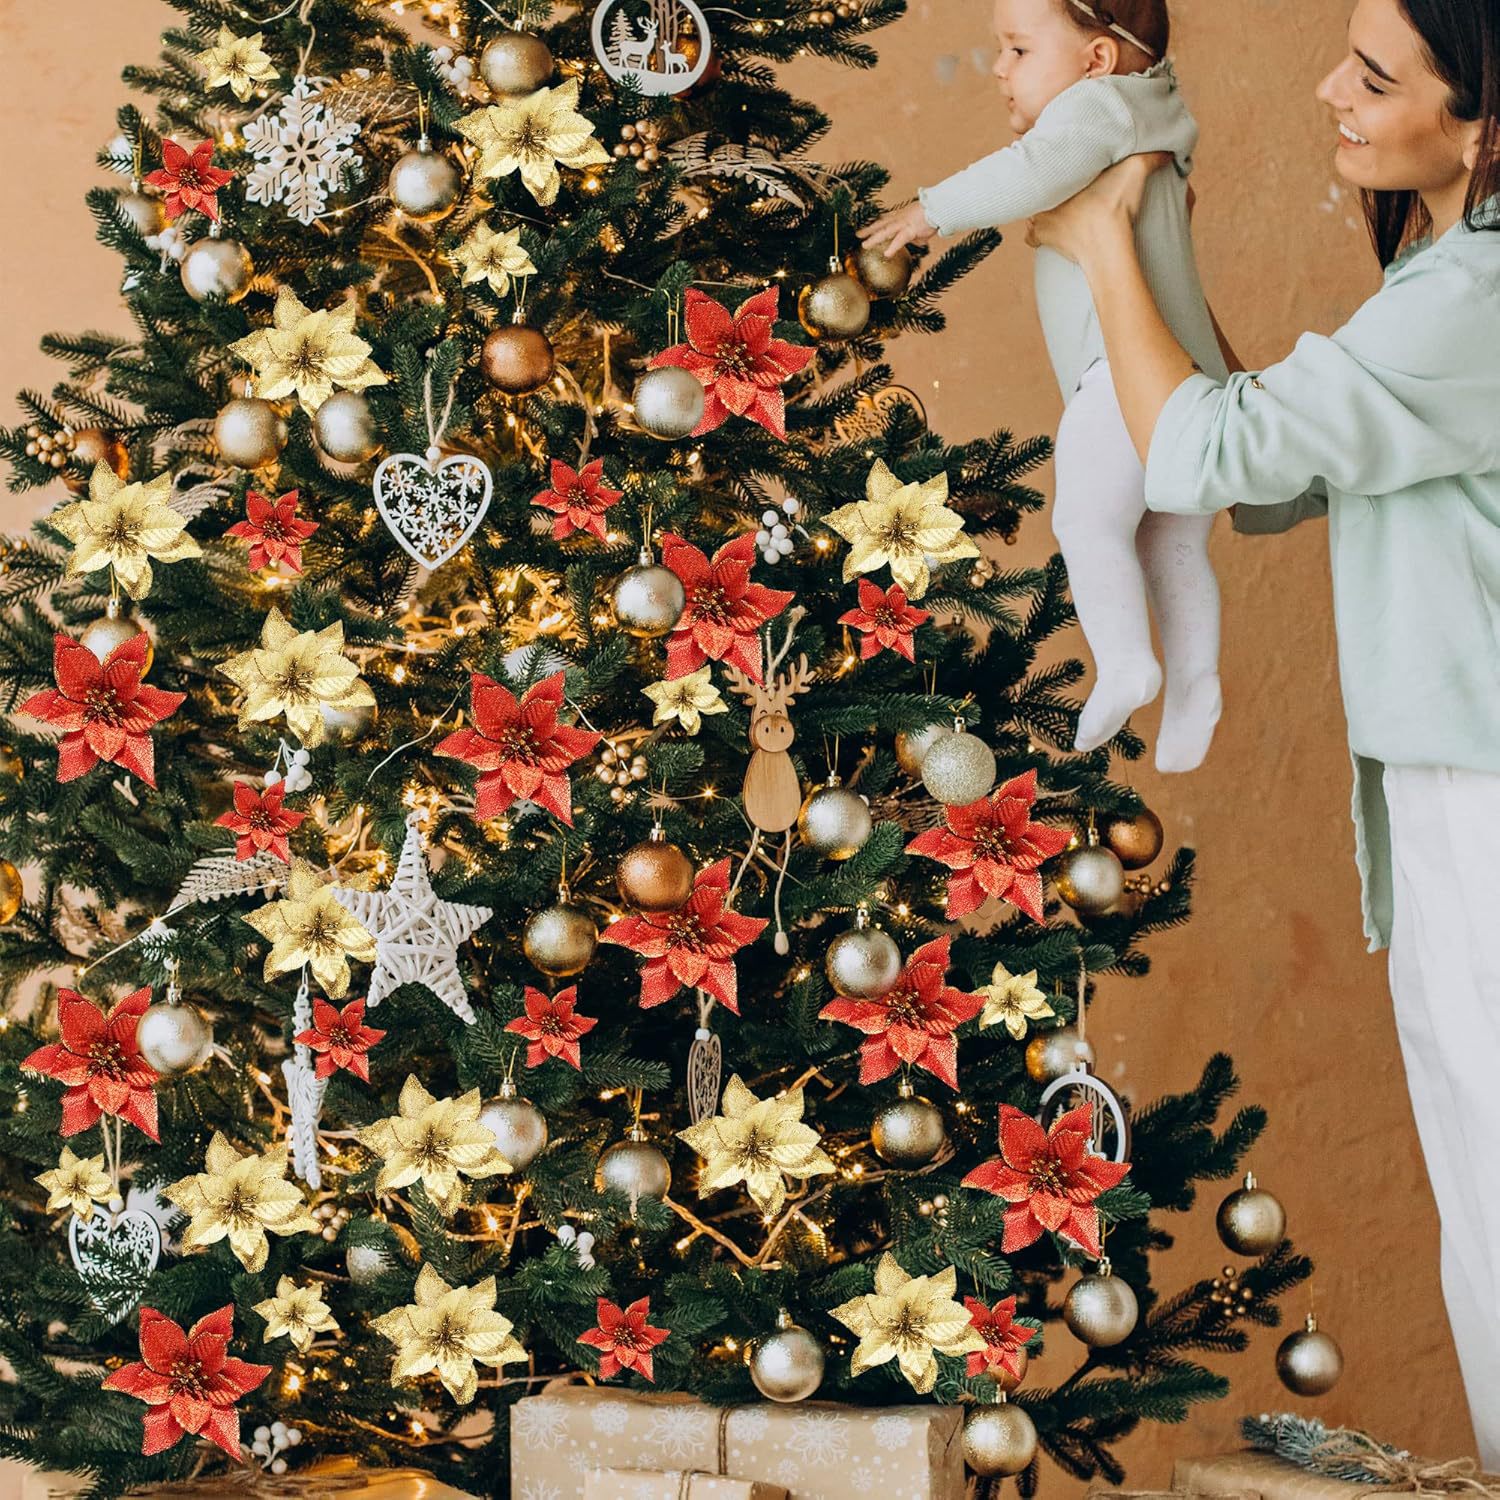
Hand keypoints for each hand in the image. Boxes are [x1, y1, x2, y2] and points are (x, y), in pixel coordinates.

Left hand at [857, 200, 937, 256]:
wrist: (941, 208)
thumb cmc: (934, 215)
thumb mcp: (922, 227)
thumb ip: (917, 235)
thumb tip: (916, 241)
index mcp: (902, 216)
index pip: (885, 220)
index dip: (875, 224)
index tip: (866, 228)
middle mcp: (900, 218)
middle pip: (881, 224)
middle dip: (869, 230)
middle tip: (857, 235)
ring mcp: (904, 223)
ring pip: (886, 231)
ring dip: (874, 238)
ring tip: (864, 245)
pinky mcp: (911, 230)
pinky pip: (900, 240)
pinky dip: (893, 247)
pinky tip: (886, 254)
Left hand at [1025, 151, 1172, 264]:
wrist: (1106, 246)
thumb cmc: (1116, 207)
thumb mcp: (1136, 172)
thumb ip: (1150, 157)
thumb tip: (1167, 149)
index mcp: (1063, 173)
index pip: (1052, 158)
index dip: (1059, 159)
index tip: (1066, 163)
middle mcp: (1046, 193)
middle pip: (1041, 182)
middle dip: (1048, 183)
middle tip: (1061, 186)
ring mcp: (1040, 217)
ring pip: (1033, 207)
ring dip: (1040, 208)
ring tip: (1054, 207)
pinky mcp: (1042, 240)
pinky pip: (1031, 236)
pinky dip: (1036, 236)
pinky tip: (1046, 234)